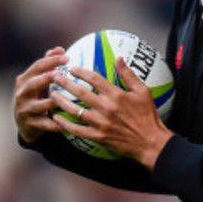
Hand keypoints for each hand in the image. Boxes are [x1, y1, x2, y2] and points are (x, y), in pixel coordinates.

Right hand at [13, 47, 68, 143]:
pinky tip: (64, 124)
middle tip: (59, 74)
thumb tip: (59, 49)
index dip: (50, 61)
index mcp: (24, 80)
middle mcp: (22, 94)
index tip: (66, 57)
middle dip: (45, 78)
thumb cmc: (36, 97)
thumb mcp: (39, 81)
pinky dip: (53, 124)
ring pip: (38, 105)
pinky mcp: (30, 124)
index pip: (36, 67)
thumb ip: (48, 65)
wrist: (25, 123)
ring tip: (62, 100)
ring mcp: (25, 109)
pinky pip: (43, 124)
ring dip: (50, 103)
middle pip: (32, 84)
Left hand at [50, 57, 172, 168]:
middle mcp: (105, 107)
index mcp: (116, 95)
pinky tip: (57, 118)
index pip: (94, 79)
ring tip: (52, 95)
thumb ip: (129, 75)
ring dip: (61, 102)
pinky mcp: (98, 137)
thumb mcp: (143, 91)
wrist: (150, 143)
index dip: (81, 72)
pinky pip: (77, 130)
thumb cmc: (148, 116)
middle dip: (65, 83)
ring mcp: (100, 123)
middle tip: (54, 77)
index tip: (72, 68)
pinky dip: (65, 124)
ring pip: (75, 110)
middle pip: (80, 92)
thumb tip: (119, 58)